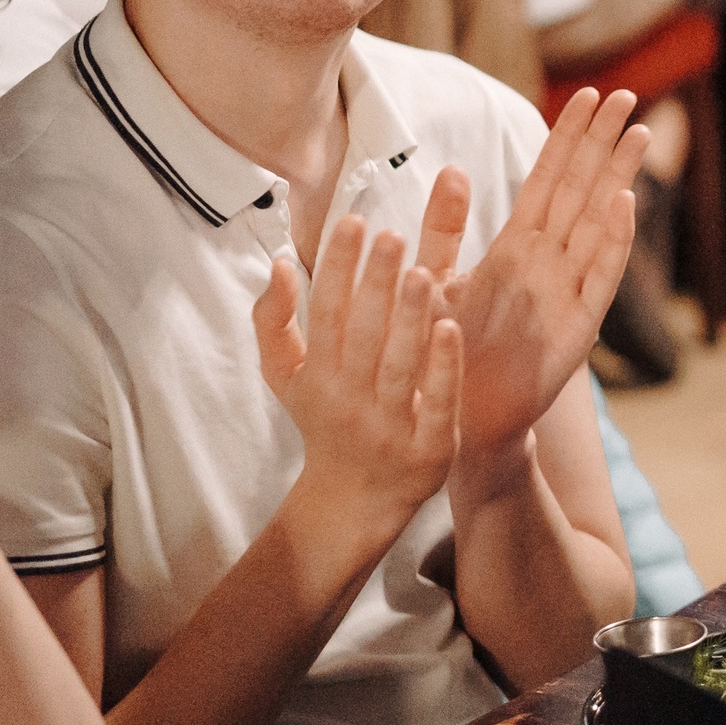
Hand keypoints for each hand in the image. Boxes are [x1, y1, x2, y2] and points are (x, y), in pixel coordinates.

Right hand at [253, 218, 461, 531]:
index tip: (353, 221)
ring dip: (409, 319)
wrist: (354, 503)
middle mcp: (350, 398)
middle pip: (362, 334)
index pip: (327, 312)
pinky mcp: (429, 448)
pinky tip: (451, 328)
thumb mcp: (288, 377)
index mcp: (318, 374)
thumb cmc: (325, 422)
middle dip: (374, 284)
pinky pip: (436, 404)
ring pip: (398, 365)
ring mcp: (390, 424)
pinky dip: (442, 368)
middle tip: (390, 236)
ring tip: (421, 272)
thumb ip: (274, 322)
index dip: (337, 267)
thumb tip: (276, 264)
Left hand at [445, 89, 648, 470]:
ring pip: (597, 221)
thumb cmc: (446, 356)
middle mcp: (548, 263)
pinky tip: (625, 204)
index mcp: (517, 249)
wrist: (457, 424)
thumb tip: (453, 169)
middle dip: (601, 141)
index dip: (568, 136)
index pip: (547, 178)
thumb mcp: (437, 281)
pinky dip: (614, 241)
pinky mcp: (576, 329)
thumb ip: (446, 228)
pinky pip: (598, 277)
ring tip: (637, 132)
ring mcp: (566, 292)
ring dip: (618, 177)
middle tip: (625, 94)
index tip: (588, 93)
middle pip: (580, 189)